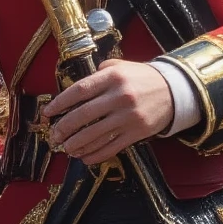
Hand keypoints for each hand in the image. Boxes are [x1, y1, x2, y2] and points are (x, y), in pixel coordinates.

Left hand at [39, 57, 174, 164]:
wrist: (175, 91)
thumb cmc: (142, 77)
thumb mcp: (122, 66)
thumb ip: (99, 72)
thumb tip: (77, 87)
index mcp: (113, 77)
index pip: (79, 90)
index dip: (60, 103)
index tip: (48, 113)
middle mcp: (120, 96)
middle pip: (84, 114)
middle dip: (64, 127)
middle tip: (54, 135)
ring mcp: (129, 116)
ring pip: (95, 134)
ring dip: (77, 144)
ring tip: (66, 148)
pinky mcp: (137, 132)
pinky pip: (112, 146)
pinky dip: (95, 154)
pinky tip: (85, 157)